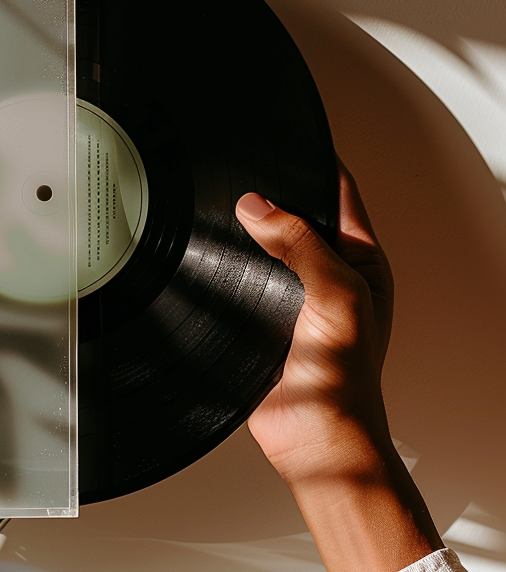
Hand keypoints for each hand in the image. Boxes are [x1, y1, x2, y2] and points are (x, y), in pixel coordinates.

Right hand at [235, 158, 440, 571]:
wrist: (313, 435)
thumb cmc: (344, 376)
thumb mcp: (335, 294)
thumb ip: (301, 244)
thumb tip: (259, 205)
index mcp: (361, 261)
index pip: (339, 194)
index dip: (317, 163)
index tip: (291, 136)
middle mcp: (327, 273)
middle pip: (298, 215)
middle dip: (272, 194)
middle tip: (242, 171)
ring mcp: (293, 295)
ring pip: (265, 245)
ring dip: (246, 230)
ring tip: (221, 204)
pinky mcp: (260, 316)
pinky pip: (241, 277)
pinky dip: (226, 263)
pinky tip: (210, 252)